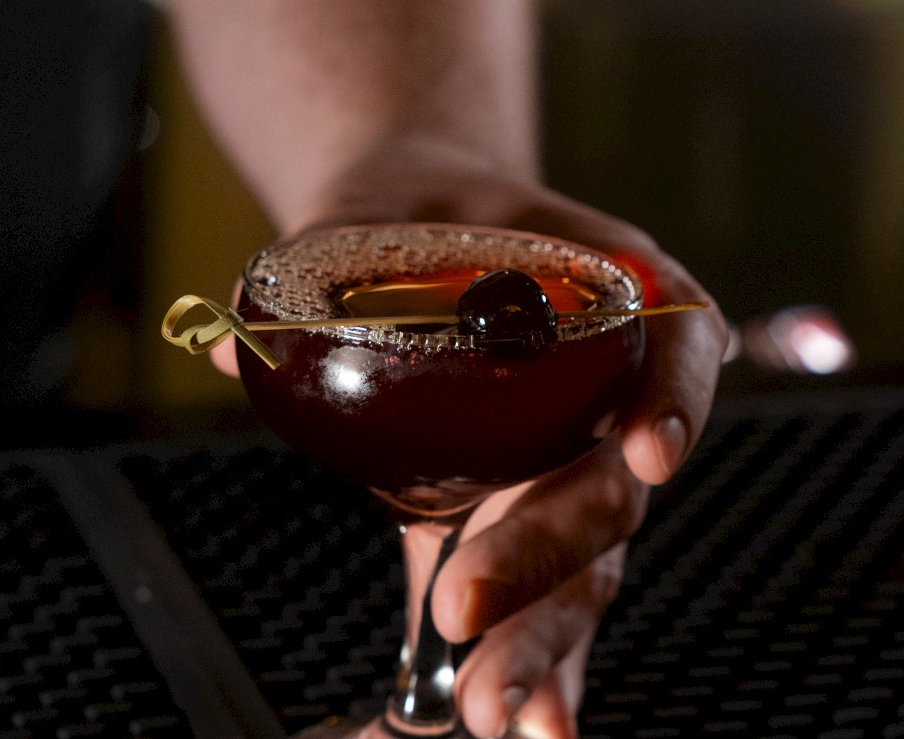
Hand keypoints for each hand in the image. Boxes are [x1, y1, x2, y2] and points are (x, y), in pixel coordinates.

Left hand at [211, 143, 727, 737]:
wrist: (425, 224)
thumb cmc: (425, 215)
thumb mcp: (378, 218)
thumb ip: (318, 266)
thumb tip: (226, 341)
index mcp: (610, 297)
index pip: (676, 343)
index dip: (674, 399)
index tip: (643, 456)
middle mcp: (608, 393)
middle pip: (611, 483)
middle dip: (549, 553)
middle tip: (469, 607)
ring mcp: (572, 465)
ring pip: (588, 562)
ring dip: (546, 639)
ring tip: (495, 712)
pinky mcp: (530, 515)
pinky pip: (549, 591)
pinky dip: (537, 658)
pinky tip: (512, 722)